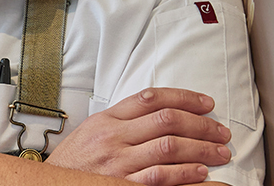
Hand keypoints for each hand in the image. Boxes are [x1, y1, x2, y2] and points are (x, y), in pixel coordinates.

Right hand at [46, 88, 231, 185]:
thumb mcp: (94, 130)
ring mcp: (119, 162)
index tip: (206, 103)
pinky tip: (202, 173)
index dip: (183, 97)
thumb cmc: (76, 160)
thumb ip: (123, 120)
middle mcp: (114, 136)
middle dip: (200, 124)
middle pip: (166, 120)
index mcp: (108, 119)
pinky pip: (161, 177)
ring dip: (201, 149)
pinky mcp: (122, 184)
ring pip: (169, 147)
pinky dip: (186, 175)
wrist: (53, 183)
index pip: (151, 98)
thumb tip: (160, 109)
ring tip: (220, 152)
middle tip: (220, 131)